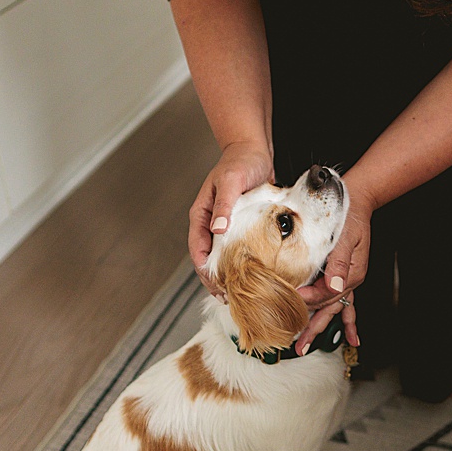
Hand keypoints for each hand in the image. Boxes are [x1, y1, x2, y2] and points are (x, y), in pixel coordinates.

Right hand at [190, 141, 273, 296]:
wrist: (254, 151)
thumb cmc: (240, 162)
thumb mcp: (231, 181)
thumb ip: (224, 205)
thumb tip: (217, 230)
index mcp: (201, 215)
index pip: (197, 249)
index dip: (204, 269)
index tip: (216, 285)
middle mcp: (211, 223)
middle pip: (208, 258)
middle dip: (214, 280)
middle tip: (227, 298)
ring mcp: (225, 226)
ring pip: (222, 256)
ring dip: (227, 275)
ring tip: (238, 294)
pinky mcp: (240, 226)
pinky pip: (237, 249)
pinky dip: (242, 263)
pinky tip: (252, 275)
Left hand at [295, 187, 374, 352]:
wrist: (358, 200)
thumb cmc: (350, 215)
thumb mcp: (346, 237)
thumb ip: (340, 262)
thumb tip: (335, 285)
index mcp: (350, 272)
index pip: (326, 293)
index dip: (309, 299)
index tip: (292, 301)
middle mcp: (350, 280)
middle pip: (328, 308)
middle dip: (313, 328)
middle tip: (298, 345)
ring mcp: (347, 280)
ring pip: (333, 309)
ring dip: (321, 328)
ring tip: (307, 345)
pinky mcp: (344, 276)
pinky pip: (347, 303)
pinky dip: (349, 321)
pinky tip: (351, 338)